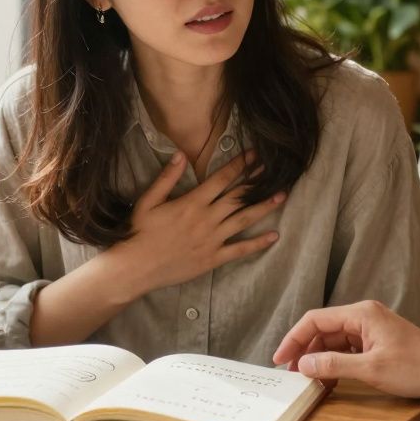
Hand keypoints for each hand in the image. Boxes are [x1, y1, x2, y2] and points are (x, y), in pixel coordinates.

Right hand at [110, 149, 283, 295]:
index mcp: (192, 203)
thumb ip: (167, 178)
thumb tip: (181, 154)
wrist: (137, 266)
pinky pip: (239, 249)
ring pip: (243, 220)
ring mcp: (212, 240)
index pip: (221, 179)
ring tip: (282, 196)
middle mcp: (206, 219)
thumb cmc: (140, 232)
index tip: (254, 155)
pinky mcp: (213, 258)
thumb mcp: (148, 201)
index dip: (240, 166)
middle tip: (273, 169)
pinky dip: (257, 243)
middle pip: (238, 197)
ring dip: (264, 207)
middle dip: (256, 181)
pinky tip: (273, 236)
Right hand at [272, 300, 419, 400]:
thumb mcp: (371, 370)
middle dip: (305, 350)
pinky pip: (347, 349)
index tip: (279, 358)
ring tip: (308, 378)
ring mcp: (372, 329)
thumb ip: (333, 365)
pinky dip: (335, 362)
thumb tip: (303, 364)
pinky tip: (329, 378)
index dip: (294, 338)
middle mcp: (364, 316)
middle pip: (323, 329)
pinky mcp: (378, 342)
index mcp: (361, 314)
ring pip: (334, 341)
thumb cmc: (418, 367)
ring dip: (319, 358)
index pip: (315, 320)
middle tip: (291, 372)